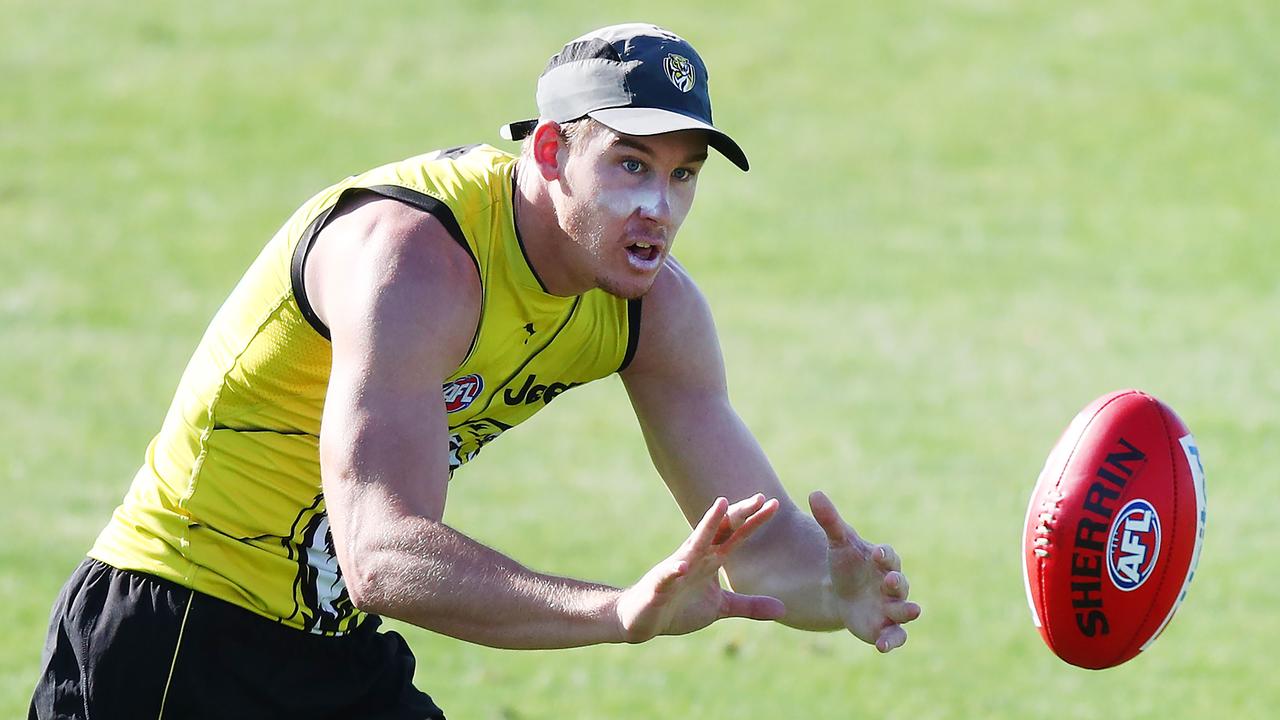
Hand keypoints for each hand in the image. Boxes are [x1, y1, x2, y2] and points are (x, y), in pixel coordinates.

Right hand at [615, 494, 786, 642]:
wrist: (642, 619)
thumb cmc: (680, 607)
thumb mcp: (721, 608)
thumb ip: (749, 606)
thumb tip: (783, 609)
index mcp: (710, 560)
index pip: (735, 536)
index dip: (754, 521)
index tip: (774, 504)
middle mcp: (694, 558)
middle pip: (719, 531)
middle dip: (738, 514)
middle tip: (759, 496)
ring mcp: (676, 570)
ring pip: (694, 544)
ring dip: (707, 525)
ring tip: (721, 505)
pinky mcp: (659, 587)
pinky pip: (667, 577)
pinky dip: (673, 571)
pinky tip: (682, 566)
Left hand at [809, 490, 921, 652]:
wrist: (842, 592)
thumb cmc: (846, 563)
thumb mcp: (837, 542)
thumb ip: (830, 520)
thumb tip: (814, 492)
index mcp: (883, 561)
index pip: (888, 557)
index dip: (885, 555)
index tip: (878, 553)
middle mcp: (892, 585)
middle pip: (900, 584)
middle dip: (898, 583)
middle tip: (893, 581)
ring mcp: (891, 608)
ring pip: (904, 612)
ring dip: (907, 612)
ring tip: (912, 611)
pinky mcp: (885, 629)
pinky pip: (895, 636)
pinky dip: (891, 642)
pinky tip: (882, 647)